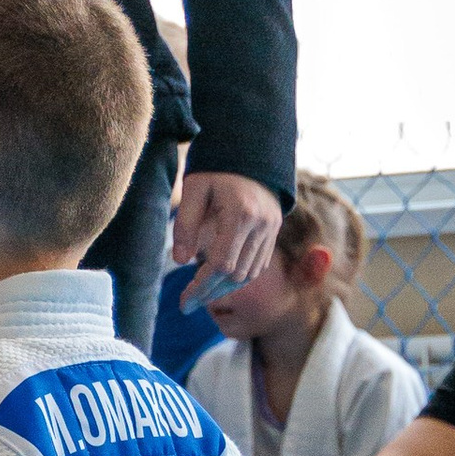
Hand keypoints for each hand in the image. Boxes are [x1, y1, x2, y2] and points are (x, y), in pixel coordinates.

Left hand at [172, 170, 281, 308]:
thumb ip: (186, 224)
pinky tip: (219, 279)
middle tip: (187, 304)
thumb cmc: (216, 169)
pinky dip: (240, 276)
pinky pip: (259, 264)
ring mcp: (271, 228)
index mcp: (240, 213)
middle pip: (237, 275)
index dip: (201, 287)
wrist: (252, 151)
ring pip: (250, 274)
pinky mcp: (274, 230)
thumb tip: (180, 262)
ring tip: (200, 294)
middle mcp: (261, 224)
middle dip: (210, 292)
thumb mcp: (194, 189)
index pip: (221, 263)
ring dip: (225, 288)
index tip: (183, 301)